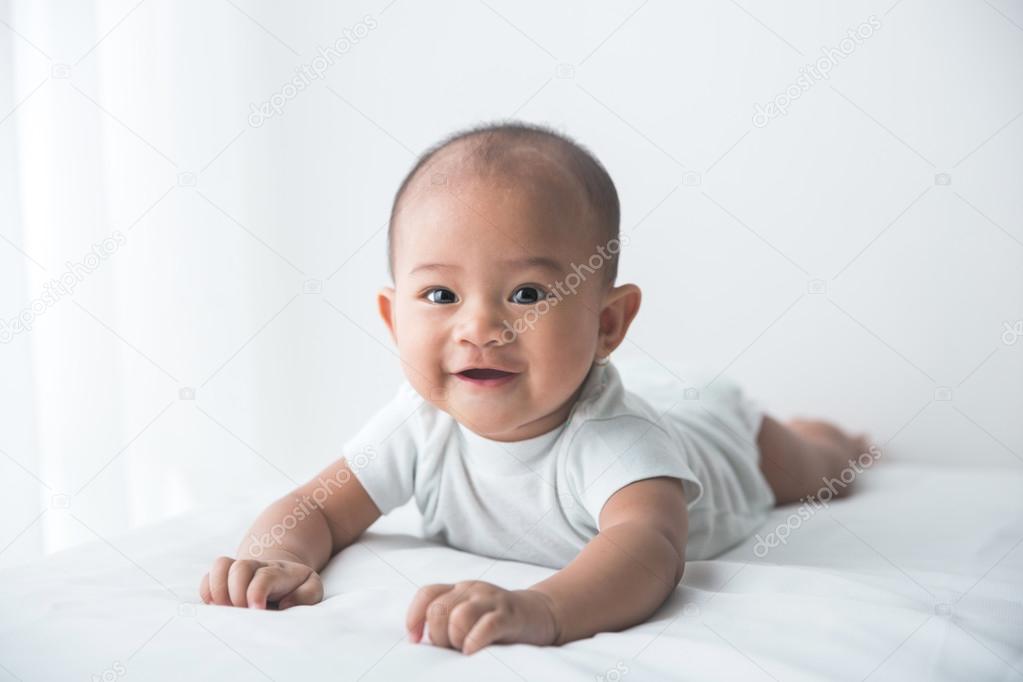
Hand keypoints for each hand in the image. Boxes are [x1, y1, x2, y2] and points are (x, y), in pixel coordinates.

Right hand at [199, 555, 322, 609]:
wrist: (282, 576)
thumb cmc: (298, 588)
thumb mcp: (312, 589)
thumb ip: (307, 594)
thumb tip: (285, 603)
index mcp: (278, 571)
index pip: (264, 576)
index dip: (256, 592)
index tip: (256, 610)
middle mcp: (256, 566)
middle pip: (240, 567)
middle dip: (236, 592)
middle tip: (241, 612)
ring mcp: (238, 570)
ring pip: (220, 565)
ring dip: (218, 589)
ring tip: (224, 609)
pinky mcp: (224, 578)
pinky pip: (207, 578)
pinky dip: (207, 593)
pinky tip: (217, 607)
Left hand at [406, 580, 559, 654]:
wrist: (542, 614)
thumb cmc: (498, 623)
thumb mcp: (470, 615)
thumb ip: (447, 622)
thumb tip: (421, 643)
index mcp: (459, 590)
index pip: (427, 594)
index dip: (415, 617)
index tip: (415, 640)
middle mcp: (472, 590)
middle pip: (438, 610)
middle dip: (438, 636)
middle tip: (453, 649)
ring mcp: (491, 601)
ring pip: (458, 616)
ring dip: (456, 639)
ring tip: (465, 649)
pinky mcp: (509, 615)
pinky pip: (486, 626)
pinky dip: (475, 641)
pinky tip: (473, 650)